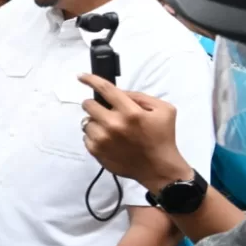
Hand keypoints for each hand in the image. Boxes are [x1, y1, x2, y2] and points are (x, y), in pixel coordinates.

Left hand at [77, 74, 191, 191]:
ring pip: (86, 121)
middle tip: (104, 111)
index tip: (81, 77)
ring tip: (110, 129)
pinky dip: (94, 136)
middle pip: (88, 105)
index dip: (91, 80)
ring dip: (96, 122)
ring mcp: (102, 138)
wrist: (158, 168)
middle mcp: (113, 124)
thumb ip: (140, 97)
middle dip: (95, 105)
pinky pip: (86, 137)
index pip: (105, 89)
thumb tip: (119, 93)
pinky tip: (108, 140)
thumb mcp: (163, 110)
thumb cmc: (162, 137)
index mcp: (130, 112)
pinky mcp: (96, 151)